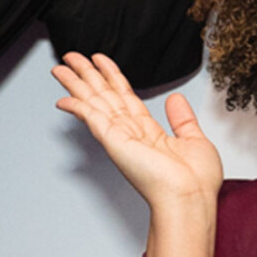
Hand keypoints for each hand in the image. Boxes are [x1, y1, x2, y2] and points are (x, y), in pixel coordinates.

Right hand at [52, 53, 222, 256]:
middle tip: (71, 57)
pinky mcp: (115, 141)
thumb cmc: (195, 182)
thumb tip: (176, 99)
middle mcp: (131, 133)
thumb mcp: (195, 140)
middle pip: (103, 95)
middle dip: (86, 75)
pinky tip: (64, 99)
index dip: (111, 76)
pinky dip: (77, 107)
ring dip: (76, 83)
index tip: (100, 61)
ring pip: (94, 102)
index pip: (124, 97)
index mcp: (148, 132)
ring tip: (61, 67)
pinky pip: (93, 118)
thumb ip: (182, 119)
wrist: (191, 198)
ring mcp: (120, 137)